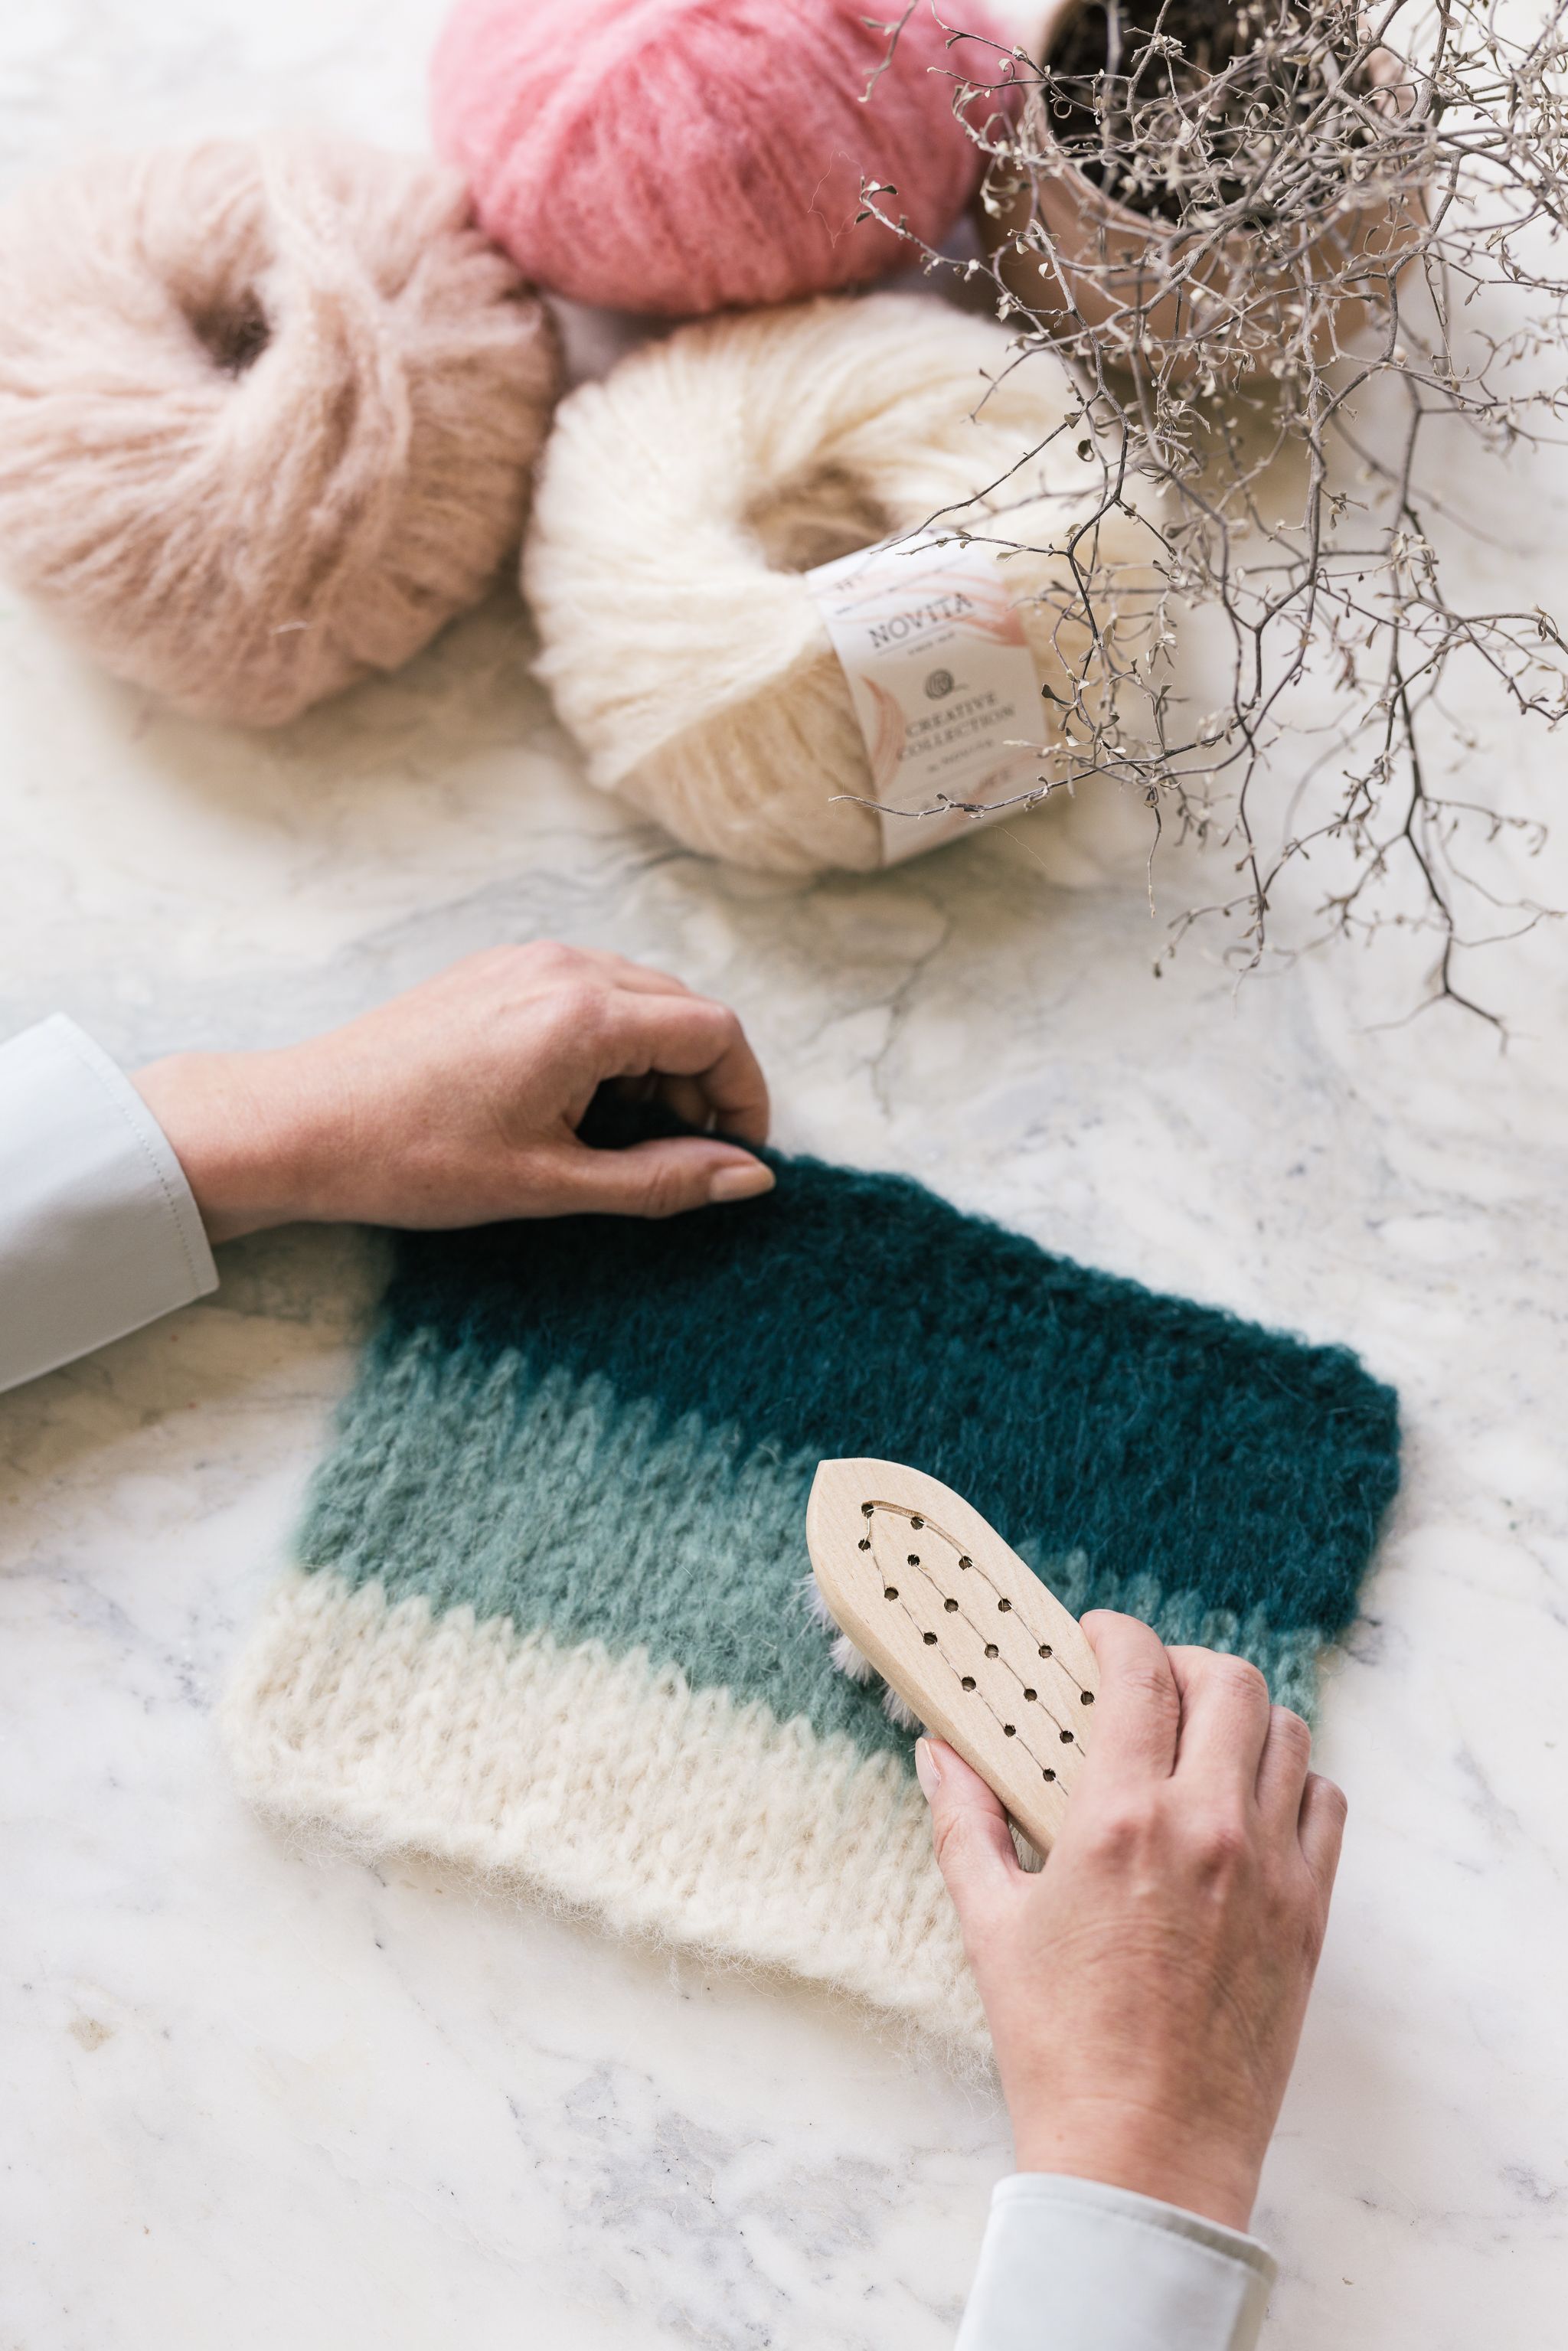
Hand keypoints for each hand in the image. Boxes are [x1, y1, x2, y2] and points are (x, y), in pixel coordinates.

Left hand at [132, 943, 773, 1242]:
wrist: (298, 1126)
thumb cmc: (411, 1159)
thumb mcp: (550, 1185)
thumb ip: (661, 1180)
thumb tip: (749, 1178)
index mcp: (584, 1015)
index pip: (715, 1033)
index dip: (743, 1097)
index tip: (735, 1157)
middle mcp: (562, 967)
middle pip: (682, 1010)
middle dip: (698, 1086)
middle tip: (674, 1160)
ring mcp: (524, 961)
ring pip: (637, 1000)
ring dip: (653, 1067)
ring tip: (615, 1142)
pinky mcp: (493, 972)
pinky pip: (586, 994)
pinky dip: (607, 1046)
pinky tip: (571, 1108)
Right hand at [916, 1612, 1345, 2231]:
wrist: (1144, 2153)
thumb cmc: (1059, 2045)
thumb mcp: (991, 1924)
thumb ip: (965, 1824)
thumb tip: (938, 1756)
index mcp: (1119, 1819)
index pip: (1137, 1673)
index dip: (1117, 1635)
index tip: (1098, 1636)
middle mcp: (1206, 1826)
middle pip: (1227, 1681)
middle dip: (1184, 1662)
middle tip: (1150, 1682)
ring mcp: (1270, 1867)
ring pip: (1285, 1732)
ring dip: (1241, 1715)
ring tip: (1202, 1735)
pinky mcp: (1311, 1913)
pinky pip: (1325, 1805)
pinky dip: (1294, 1782)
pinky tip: (1252, 1802)